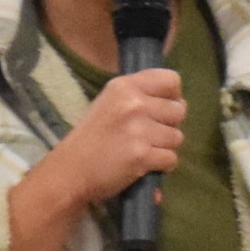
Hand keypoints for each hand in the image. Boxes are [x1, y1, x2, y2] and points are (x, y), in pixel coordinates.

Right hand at [53, 68, 184, 211]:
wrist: (70, 170)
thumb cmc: (91, 137)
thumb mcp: (109, 103)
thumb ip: (139, 96)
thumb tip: (177, 101)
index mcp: (124, 86)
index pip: (171, 80)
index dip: (173, 96)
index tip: (163, 108)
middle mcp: (134, 103)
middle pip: (179, 110)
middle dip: (169, 125)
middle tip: (149, 134)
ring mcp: (139, 130)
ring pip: (177, 137)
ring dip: (165, 147)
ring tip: (143, 149)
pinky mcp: (142, 156)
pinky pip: (171, 159)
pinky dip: (162, 165)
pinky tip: (144, 164)